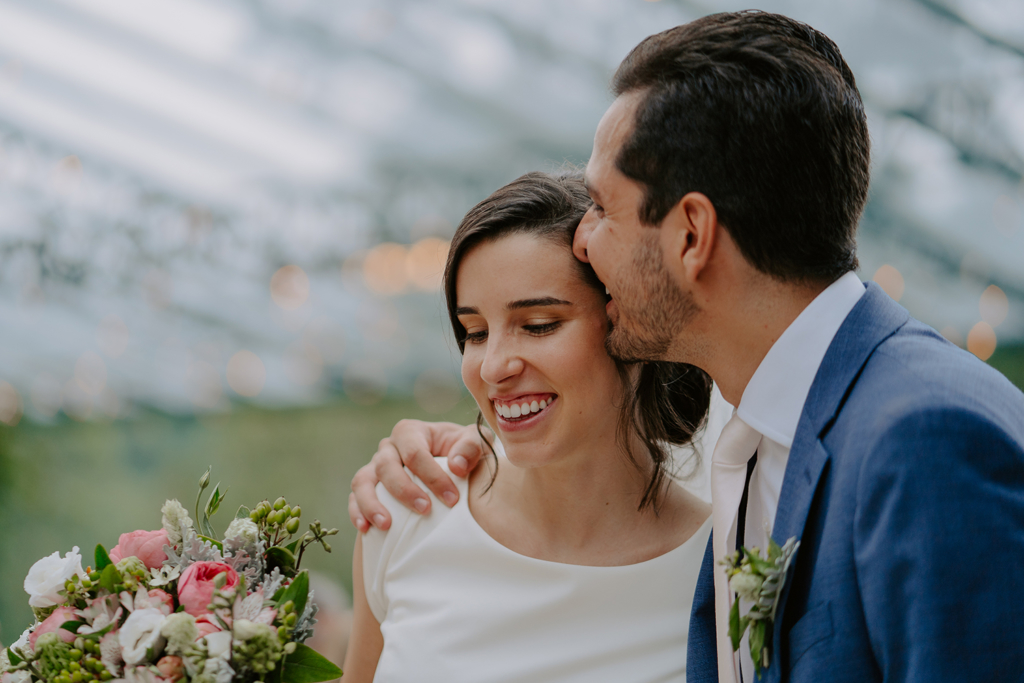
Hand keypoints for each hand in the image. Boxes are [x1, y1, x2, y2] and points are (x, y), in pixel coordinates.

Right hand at [348, 420, 486, 531]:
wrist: (454, 466)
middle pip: (386, 466)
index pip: (415, 453)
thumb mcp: (476, 443)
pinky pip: (354, 498)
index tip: (452, 499)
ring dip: (371, 504)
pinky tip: (366, 529)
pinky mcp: (368, 487)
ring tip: (386, 525)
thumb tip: (456, 466)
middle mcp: (389, 447)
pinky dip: (356, 512)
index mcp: (411, 432)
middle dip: (405, 490)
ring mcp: (375, 467)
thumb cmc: (464, 453)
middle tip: (425, 510)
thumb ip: (471, 447)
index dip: (432, 477)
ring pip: (363, 481)